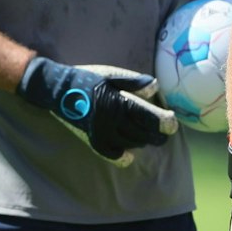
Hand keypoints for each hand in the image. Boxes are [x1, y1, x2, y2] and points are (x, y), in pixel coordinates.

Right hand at [18, 56, 178, 165]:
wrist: (59, 89)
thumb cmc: (88, 78)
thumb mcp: (111, 74)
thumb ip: (134, 82)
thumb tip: (155, 88)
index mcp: (119, 103)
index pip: (148, 117)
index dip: (164, 123)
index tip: (172, 124)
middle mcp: (112, 120)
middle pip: (143, 134)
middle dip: (157, 134)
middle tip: (164, 132)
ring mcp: (102, 132)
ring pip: (131, 143)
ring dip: (142, 141)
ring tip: (148, 136)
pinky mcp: (93, 139)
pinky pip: (111, 153)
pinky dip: (122, 156)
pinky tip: (130, 156)